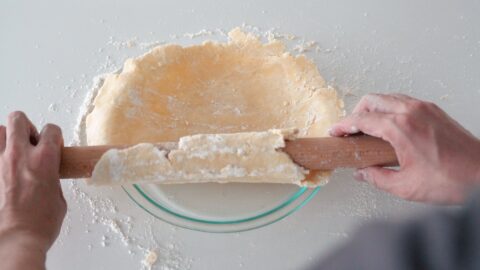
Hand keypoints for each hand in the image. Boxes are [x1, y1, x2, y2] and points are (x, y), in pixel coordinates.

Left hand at [0, 112, 65, 268]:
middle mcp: (19, 155)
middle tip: (31, 142)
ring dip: (5, 138)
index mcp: (44, 159)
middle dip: (26, 127)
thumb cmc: (40, 223)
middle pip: (18, 120)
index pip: (51, 129)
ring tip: (11, 152)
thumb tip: (47, 176)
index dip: (55, 137)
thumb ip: (52, 178)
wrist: (16, 239)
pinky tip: (2, 168)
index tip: (54, 146)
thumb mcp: (58, 197)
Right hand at [329, 94, 479, 203]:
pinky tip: (390, 125)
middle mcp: (412, 111)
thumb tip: (362, 173)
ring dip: (373, 108)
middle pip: (372, 100)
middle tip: (350, 129)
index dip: (344, 125)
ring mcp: (425, 108)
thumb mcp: (406, 186)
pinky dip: (390, 108)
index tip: (335, 131)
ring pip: (388, 97)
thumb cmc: (452, 179)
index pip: (362, 120)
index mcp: (401, 128)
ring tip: (368, 127)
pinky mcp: (435, 111)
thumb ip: (377, 178)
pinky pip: (404, 101)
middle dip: (356, 112)